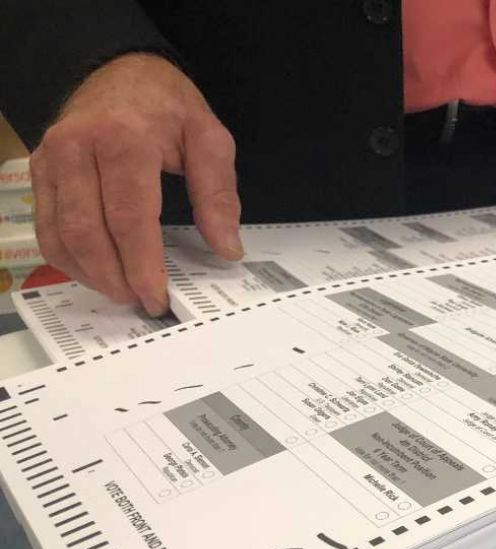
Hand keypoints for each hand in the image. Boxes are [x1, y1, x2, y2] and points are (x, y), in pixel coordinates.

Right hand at [30, 53, 242, 314]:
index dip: (141, 264)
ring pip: (59, 234)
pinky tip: (97, 273)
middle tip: (143, 303)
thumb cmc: (167, 105)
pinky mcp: (40, 170)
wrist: (122, 70)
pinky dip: (68, 258)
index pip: (129, 216)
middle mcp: (78, 148)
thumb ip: (219, 194)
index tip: (157, 296)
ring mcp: (52, 159)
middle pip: (88, 231)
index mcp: (124, 138)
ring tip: (123, 293)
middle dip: (115, 277)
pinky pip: (45, 226)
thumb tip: (227, 248)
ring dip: (90, 274)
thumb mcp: (209, 137)